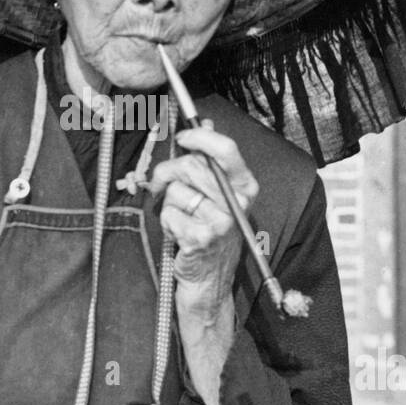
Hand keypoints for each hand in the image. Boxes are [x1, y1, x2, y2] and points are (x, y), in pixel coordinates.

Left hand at [147, 120, 258, 317]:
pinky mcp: (200, 239)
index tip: (183, 138)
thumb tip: (205, 123)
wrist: (209, 281)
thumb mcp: (216, 196)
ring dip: (167, 202)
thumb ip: (210, 160)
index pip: (226, 149)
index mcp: (244, 187)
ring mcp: (220, 222)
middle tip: (161, 184)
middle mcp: (236, 203)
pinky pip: (168, 214)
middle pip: (191, 166)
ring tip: (177, 216)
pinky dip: (166, 222)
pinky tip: (177, 234)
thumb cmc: (209, 233)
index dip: (200, 137)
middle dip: (167, 172)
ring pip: (176, 190)